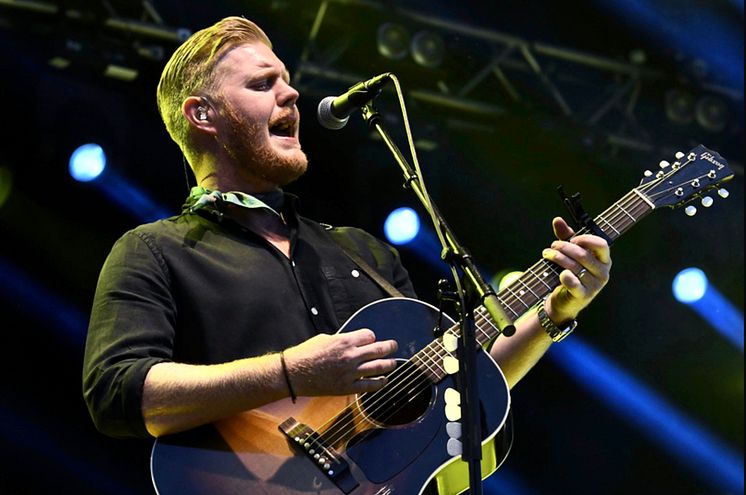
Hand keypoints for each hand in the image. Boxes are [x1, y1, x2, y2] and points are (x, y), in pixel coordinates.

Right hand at [283, 329, 397, 395]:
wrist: (293, 374)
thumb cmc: (305, 354)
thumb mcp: (324, 339)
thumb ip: (342, 340)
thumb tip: (352, 341)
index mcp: (344, 341)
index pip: (369, 335)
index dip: (371, 337)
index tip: (371, 340)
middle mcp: (350, 356)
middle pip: (379, 349)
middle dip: (390, 347)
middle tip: (394, 346)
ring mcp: (350, 373)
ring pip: (378, 367)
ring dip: (389, 364)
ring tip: (393, 363)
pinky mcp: (347, 387)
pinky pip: (369, 386)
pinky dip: (379, 383)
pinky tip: (384, 381)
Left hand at [541, 217, 611, 323]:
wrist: (564, 301)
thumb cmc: (570, 273)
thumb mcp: (569, 253)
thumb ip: (565, 236)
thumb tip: (557, 219)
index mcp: (604, 260)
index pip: (601, 245)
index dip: (585, 239)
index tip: (571, 239)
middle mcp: (603, 272)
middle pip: (583, 254)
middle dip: (564, 248)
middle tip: (552, 246)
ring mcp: (595, 285)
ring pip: (574, 266)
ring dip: (558, 258)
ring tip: (547, 255)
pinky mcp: (584, 295)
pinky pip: (574, 283)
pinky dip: (566, 276)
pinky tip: (560, 273)